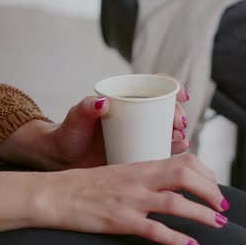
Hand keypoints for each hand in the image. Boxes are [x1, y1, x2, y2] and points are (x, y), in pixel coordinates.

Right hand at [34, 154, 225, 244]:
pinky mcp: (120, 220)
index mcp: (139, 165)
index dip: (206, 173)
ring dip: (203, 214)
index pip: (183, 161)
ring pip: (176, 203)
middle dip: (211, 191)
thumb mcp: (119, 173)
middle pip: (186, 176)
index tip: (214, 187)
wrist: (55, 194)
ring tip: (219, 224)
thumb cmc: (85, 185)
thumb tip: (169, 184)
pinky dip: (177, 239)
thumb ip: (144, 176)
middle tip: (223, 206)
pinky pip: (155, 230)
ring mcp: (130, 200)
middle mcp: (138, 180)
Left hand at [49, 75, 190, 168]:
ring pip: (167, 129)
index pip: (154, 86)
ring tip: (179, 138)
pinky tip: (179, 148)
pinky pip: (161, 148)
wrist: (64, 159)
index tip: (181, 95)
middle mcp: (136, 115)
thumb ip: (85, 108)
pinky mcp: (139, 152)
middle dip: (177, 114)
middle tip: (177, 124)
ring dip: (179, 132)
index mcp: (125, 99)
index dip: (172, 86)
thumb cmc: (69, 133)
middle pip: (165, 108)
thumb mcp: (76, 118)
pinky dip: (173, 147)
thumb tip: (103, 102)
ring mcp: (139, 134)